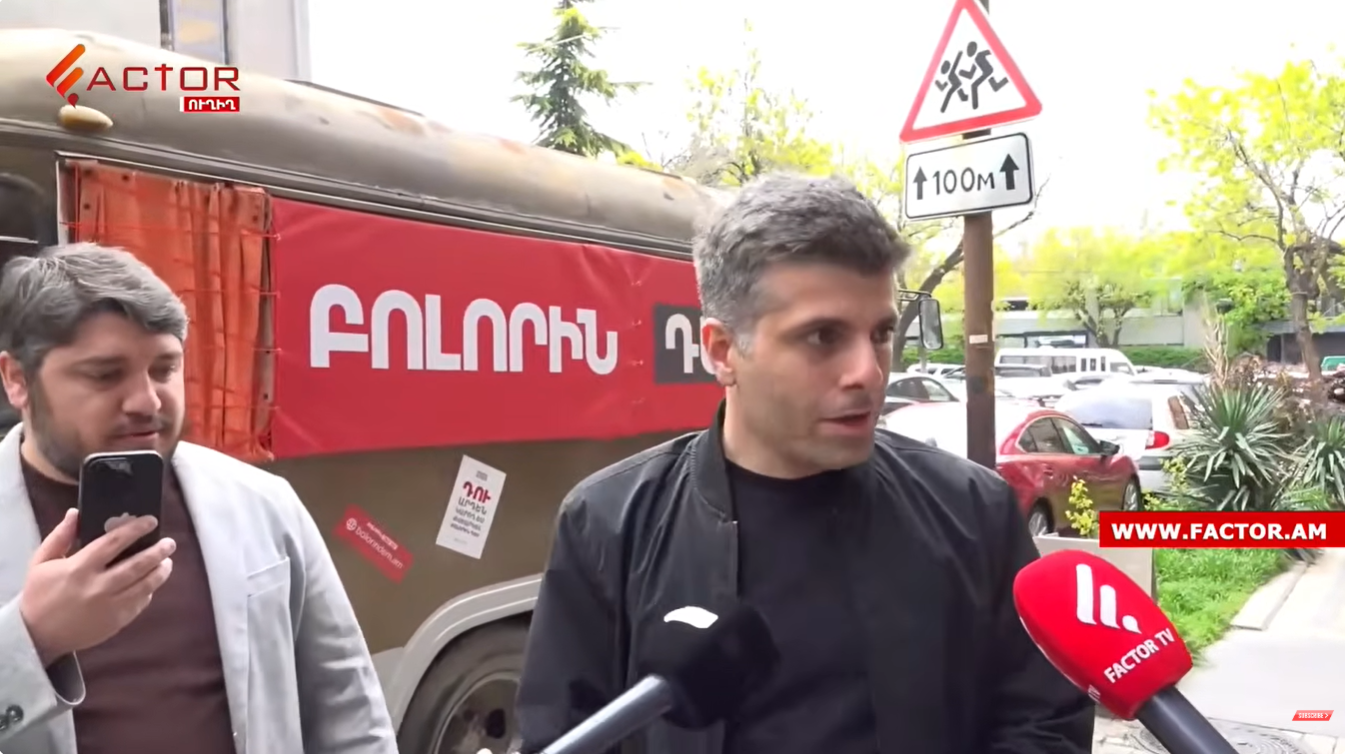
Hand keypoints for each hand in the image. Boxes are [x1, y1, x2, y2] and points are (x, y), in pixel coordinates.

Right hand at [19, 509, 176, 665]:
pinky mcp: (116, 622)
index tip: (151, 521)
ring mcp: (109, 606)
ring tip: (167, 561)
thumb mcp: (41, 562)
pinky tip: (152, 583)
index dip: (136, 529)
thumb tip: (76, 512)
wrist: (36, 635)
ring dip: (160, 571)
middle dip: (158, 551)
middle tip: (169, 543)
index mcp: (79, 568)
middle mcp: (98, 586)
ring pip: (145, 585)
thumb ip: (60, 536)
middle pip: (137, 564)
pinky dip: (149, 591)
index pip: (114, 542)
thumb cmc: (40, 594)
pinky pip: (140, 603)